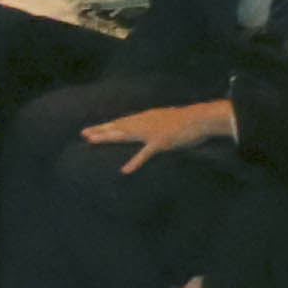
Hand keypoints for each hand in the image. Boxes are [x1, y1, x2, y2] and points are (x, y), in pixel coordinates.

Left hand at [86, 101, 230, 168]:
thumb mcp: (171, 119)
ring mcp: (151, 132)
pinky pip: (145, 154)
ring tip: (93, 141)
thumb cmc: (191, 120)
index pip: (123, 121)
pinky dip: (134, 162)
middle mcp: (146, 122)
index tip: (93, 129)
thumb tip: (154, 128)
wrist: (203, 118)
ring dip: (109, 137)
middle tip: (84, 133)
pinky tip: (124, 170)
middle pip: (119, 126)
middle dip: (101, 130)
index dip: (107, 125)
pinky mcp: (161, 142)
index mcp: (148, 117)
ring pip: (125, 134)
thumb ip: (160, 124)